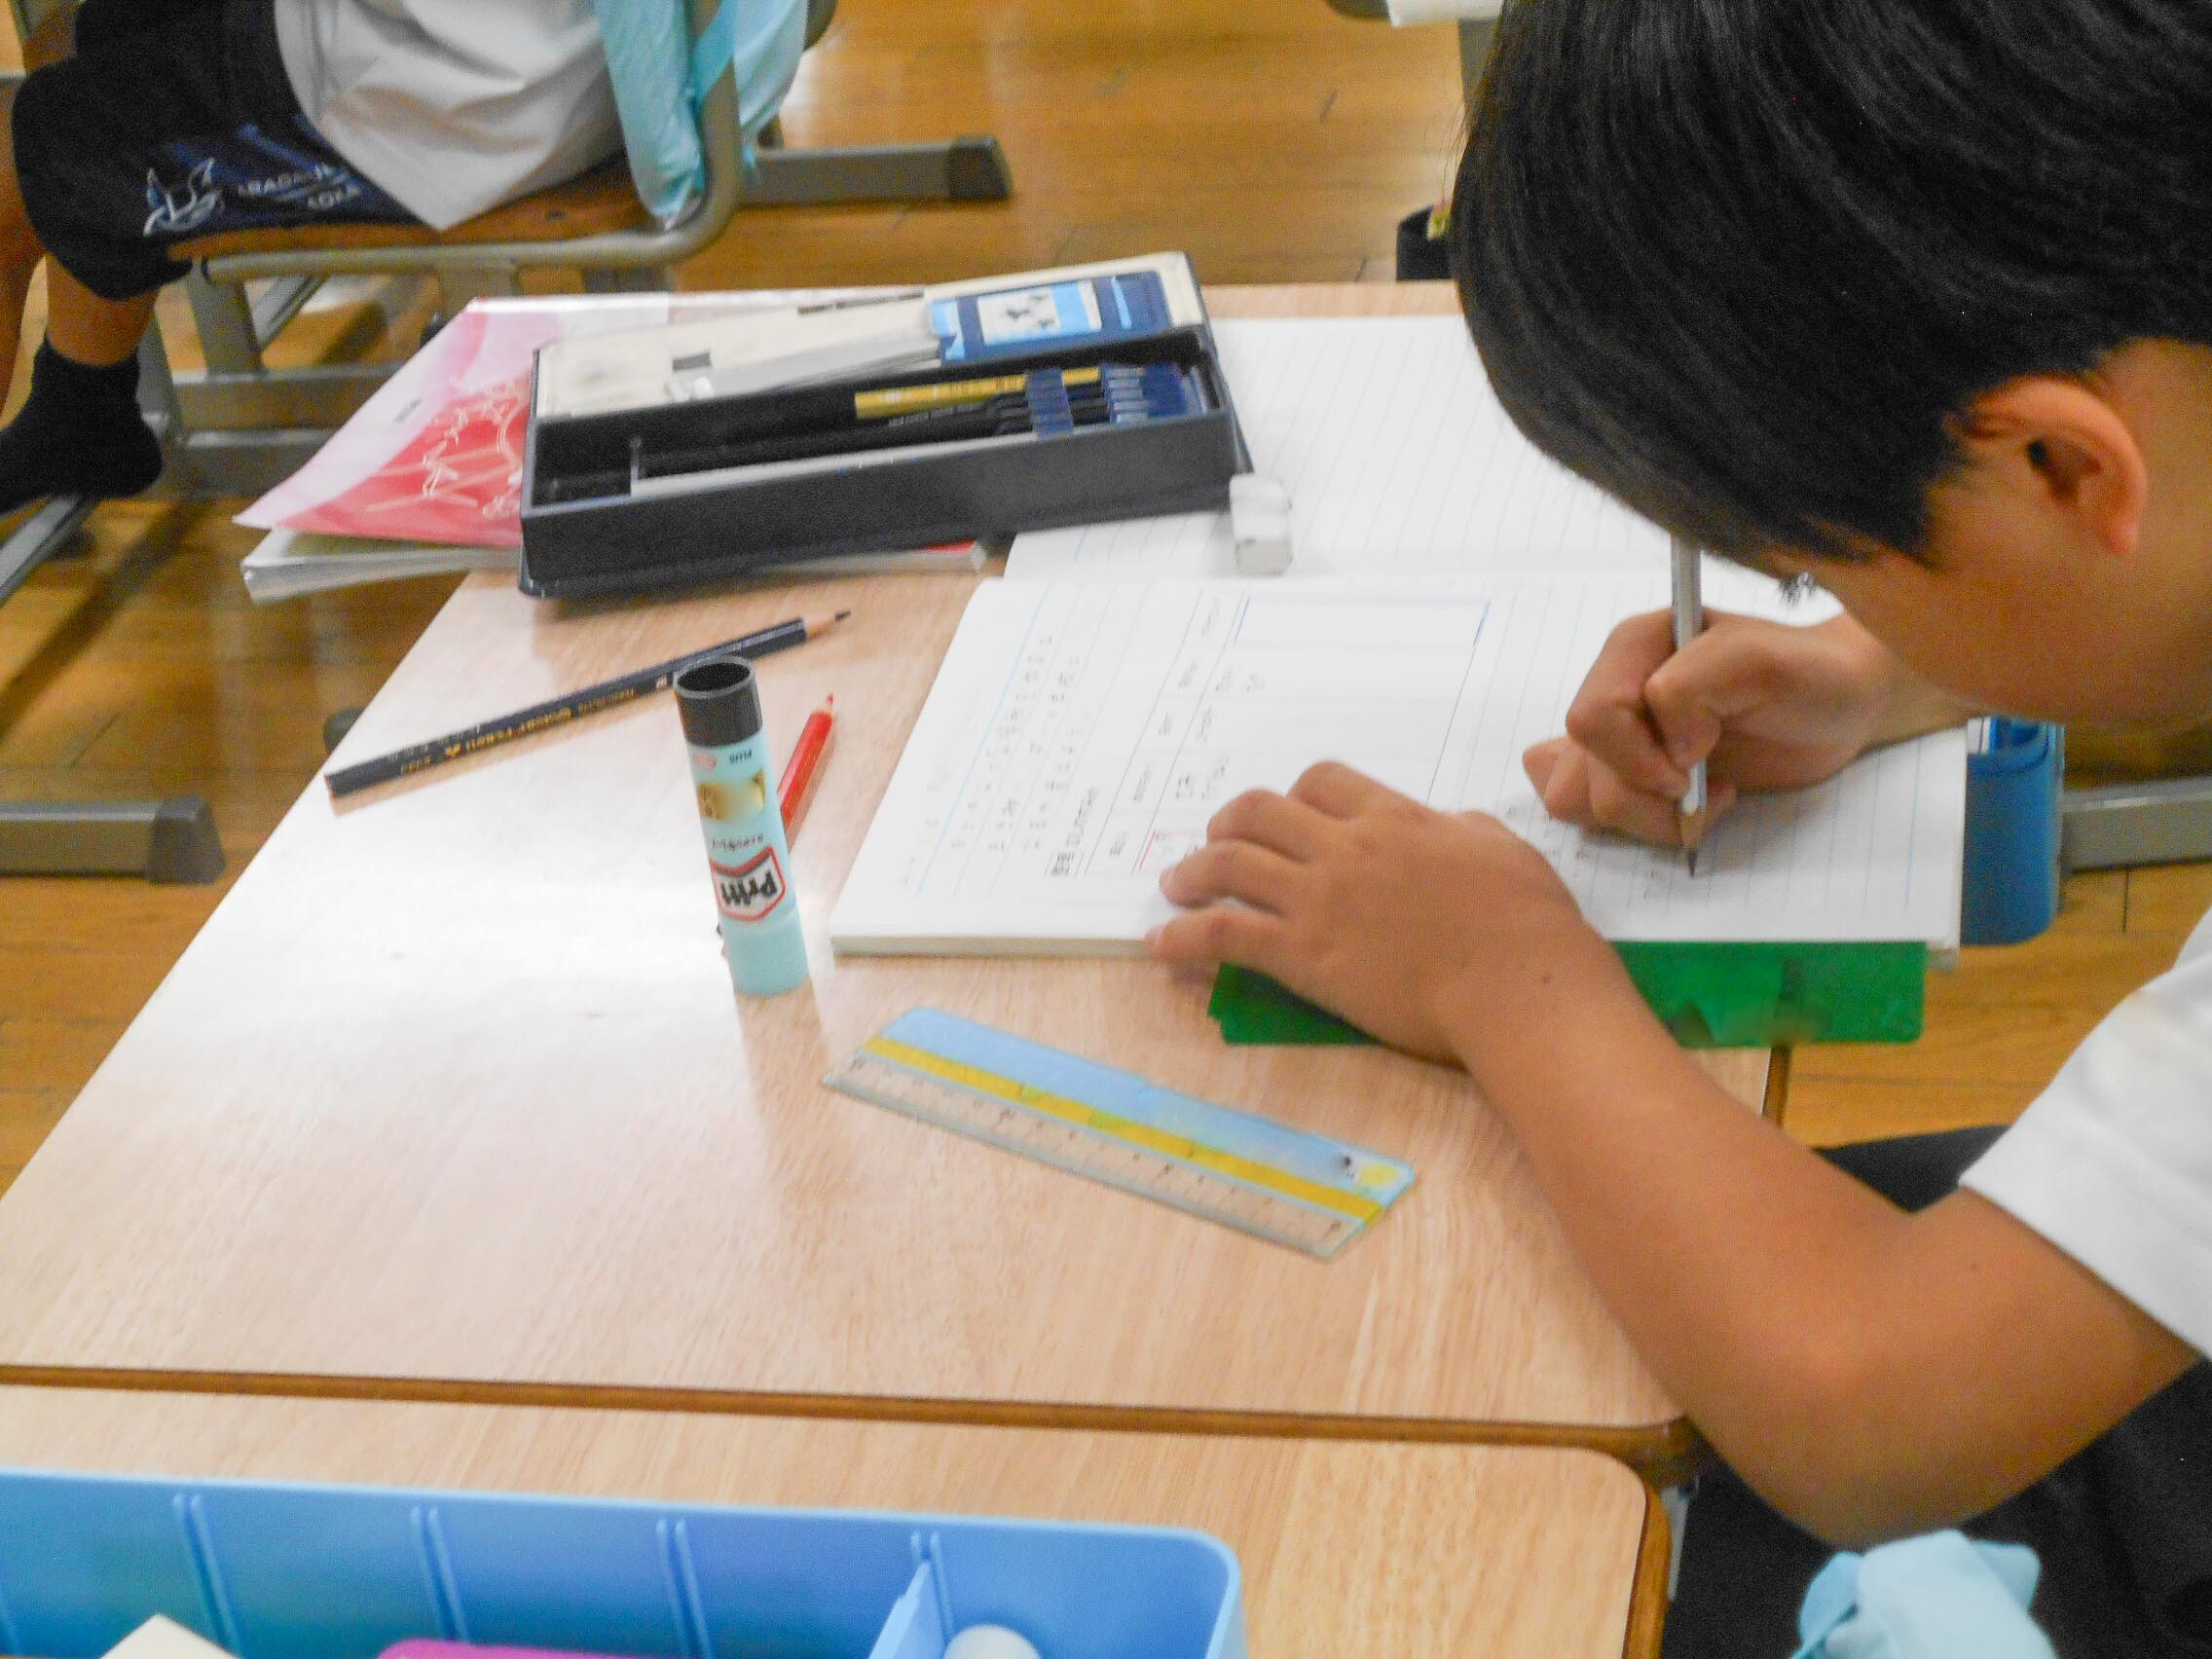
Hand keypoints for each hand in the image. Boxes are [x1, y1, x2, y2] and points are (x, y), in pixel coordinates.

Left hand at [1148, 762, 1633, 1065]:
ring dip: (1193, 870)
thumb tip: (1450, 826)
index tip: (1285, 817)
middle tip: (1215, 842)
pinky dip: (1182, 935)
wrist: (1519, 986)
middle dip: (1228, 823)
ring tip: (1176, 885)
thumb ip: (1464, 832)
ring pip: (1229, 863)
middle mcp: (1346, 848)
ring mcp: (1319, 899)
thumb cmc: (1528, 924)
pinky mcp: (1303, 954)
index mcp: (1395, 818)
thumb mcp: (1504, 851)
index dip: (1293, 796)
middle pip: (1260, 811)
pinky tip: (1160, 944)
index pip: (1320, 783)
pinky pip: (1222, 933)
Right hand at [1525, 611, 1906, 847]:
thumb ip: (1693, 686)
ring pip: (1573, 796)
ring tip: (1696, 800)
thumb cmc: (1808, 675)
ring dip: (1639, 817)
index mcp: (1633, 649)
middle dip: (1645, 797)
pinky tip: (1673, 807)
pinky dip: (1627, 822)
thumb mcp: (1759, 661)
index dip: (1638, 757)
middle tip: (1706, 786)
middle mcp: (1614, 687)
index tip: (1697, 762)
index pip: (1591, 718)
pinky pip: (1580, 806)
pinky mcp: (1628, 772)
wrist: (1836, 704)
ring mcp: (1617, 734)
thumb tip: (1667, 748)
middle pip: (1581, 768)